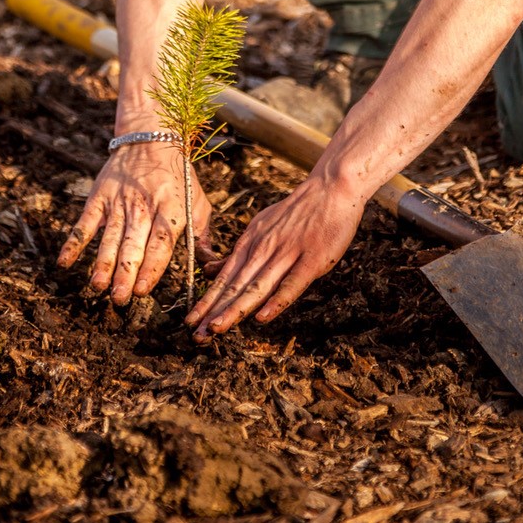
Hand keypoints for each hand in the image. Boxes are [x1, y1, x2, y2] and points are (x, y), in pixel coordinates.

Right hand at [57, 143, 216, 303]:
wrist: (150, 139)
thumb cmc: (179, 176)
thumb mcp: (198, 201)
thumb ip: (202, 235)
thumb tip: (212, 266)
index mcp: (170, 210)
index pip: (160, 243)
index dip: (152, 267)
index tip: (143, 290)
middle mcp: (143, 207)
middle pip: (133, 244)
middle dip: (126, 273)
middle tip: (120, 298)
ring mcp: (119, 202)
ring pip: (110, 237)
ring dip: (103, 263)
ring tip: (98, 286)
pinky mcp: (99, 198)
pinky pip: (85, 223)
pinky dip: (74, 243)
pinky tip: (65, 263)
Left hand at [186, 173, 364, 338]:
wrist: (332, 188)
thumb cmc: (297, 211)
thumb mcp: (261, 225)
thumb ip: (239, 251)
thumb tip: (210, 270)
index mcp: (252, 242)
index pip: (225, 277)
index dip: (207, 300)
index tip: (190, 322)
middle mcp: (265, 248)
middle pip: (236, 284)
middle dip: (214, 310)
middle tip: (196, 335)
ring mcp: (288, 253)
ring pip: (257, 285)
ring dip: (235, 308)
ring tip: (216, 329)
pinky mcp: (313, 259)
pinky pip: (292, 283)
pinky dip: (277, 301)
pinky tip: (263, 317)